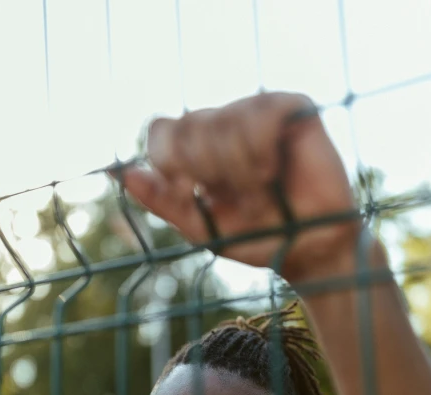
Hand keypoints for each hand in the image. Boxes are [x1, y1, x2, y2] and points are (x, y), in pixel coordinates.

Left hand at [119, 92, 361, 283]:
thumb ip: (163, 202)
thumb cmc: (258, 239)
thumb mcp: (202, 227)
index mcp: (198, 150)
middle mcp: (224, 123)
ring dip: (237, 169)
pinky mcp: (291, 108)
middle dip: (207, 170)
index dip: (167, 160)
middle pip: (188, 123)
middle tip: (237, 198)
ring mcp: (256, 111)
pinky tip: (273, 170)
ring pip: (222, 120)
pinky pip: (258, 113)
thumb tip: (122, 175)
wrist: (308, 249)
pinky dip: (259, 150)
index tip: (185, 192)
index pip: (162, 129)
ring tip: (260, 189)